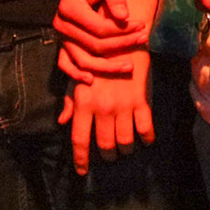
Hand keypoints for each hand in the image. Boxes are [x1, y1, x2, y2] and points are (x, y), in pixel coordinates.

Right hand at [54, 0, 146, 76]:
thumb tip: (124, 16)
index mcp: (69, 7)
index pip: (100, 29)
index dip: (123, 31)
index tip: (142, 25)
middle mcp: (61, 23)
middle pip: (95, 46)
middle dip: (121, 45)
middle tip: (143, 39)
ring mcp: (60, 35)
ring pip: (83, 60)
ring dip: (107, 66)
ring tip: (129, 66)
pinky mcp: (62, 41)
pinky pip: (65, 63)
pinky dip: (76, 74)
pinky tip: (92, 80)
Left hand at [57, 48, 152, 175]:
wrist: (121, 37)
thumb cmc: (94, 56)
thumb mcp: (77, 76)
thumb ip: (70, 101)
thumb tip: (63, 122)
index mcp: (83, 103)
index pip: (79, 140)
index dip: (81, 160)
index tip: (82, 171)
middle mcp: (102, 108)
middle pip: (105, 145)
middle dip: (107, 155)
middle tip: (108, 153)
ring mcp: (122, 106)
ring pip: (125, 142)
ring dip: (125, 149)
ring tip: (124, 147)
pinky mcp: (140, 101)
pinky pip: (146, 129)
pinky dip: (146, 139)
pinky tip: (144, 139)